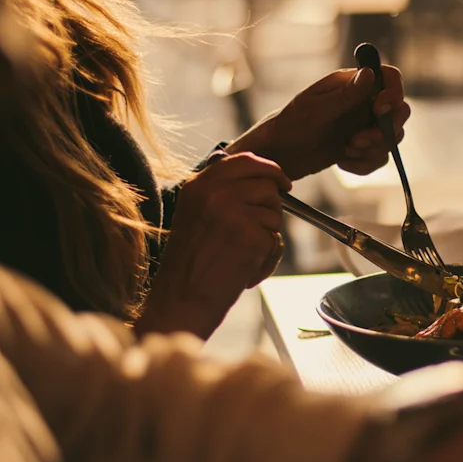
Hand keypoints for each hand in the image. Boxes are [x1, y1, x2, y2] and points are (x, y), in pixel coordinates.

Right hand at [134, 153, 289, 337]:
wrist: (181, 301)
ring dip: (268, 233)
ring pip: (275, 211)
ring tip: (243, 253)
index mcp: (198, 185)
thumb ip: (218, 192)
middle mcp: (215, 193)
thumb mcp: (193, 216)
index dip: (269, 169)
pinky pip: (275, 238)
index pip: (245, 161)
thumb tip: (257, 175)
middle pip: (266, 184)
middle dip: (273, 204)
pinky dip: (267, 257)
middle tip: (264, 225)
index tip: (281, 181)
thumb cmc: (189, 265)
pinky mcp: (251, 236)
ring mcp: (234, 213)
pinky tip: (245, 269)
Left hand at [228, 66, 410, 179]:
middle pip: (398, 110)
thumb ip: (345, 95)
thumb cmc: (289, 126)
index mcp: (350, 83)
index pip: (388, 77)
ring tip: (346, 150)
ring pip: (392, 137)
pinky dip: (365, 164)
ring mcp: (363, 125)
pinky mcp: (361, 147)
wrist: (278, 156)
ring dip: (374, 149)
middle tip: (359, 140)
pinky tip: (343, 163)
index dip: (394, 91)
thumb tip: (370, 73)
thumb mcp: (315, 110)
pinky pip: (380, 157)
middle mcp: (361, 102)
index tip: (381, 109)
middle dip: (385, 129)